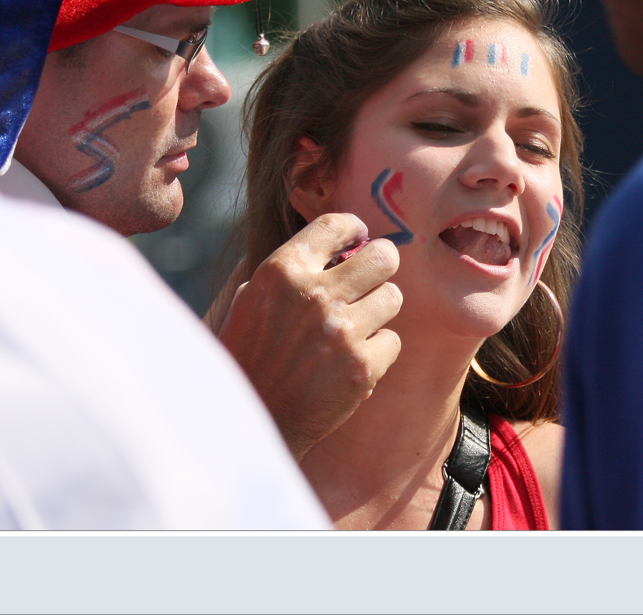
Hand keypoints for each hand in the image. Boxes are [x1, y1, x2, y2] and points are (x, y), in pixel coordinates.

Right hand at [218, 213, 402, 460]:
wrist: (253, 419)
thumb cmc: (249, 354)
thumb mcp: (254, 297)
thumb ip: (293, 270)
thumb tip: (338, 247)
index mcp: (282, 271)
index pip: (335, 224)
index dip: (353, 228)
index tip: (358, 237)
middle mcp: (315, 294)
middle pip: (383, 256)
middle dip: (382, 262)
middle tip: (374, 276)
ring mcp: (341, 331)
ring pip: (393, 297)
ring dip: (378, 309)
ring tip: (357, 324)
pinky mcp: (361, 367)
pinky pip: (392, 340)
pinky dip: (377, 350)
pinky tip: (353, 360)